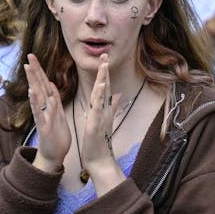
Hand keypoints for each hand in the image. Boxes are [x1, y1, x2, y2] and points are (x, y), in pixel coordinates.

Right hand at [25, 54, 69, 173]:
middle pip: (39, 85)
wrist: (53, 156)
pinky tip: (31, 92)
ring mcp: (42, 116)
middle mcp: (44, 108)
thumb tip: (51, 84)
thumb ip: (54, 99)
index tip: (33, 57)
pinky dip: (35, 102)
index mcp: (49, 105)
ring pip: (37, 96)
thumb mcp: (58, 114)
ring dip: (33, 81)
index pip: (44, 83)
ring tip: (28, 68)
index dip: (39, 70)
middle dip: (34, 70)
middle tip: (29, 55)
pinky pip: (39, 112)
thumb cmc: (56, 136)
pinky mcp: (43, 126)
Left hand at [80, 55, 123, 180]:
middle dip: (105, 70)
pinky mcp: (96, 124)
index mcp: (104, 109)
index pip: (104, 87)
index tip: (104, 57)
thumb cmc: (100, 141)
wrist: (100, 159)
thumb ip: (112, 107)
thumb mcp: (105, 120)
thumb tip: (119, 94)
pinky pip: (97, 109)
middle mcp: (104, 110)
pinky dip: (98, 98)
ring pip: (102, 95)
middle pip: (105, 87)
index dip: (105, 72)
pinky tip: (99, 90)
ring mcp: (101, 117)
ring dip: (103, 80)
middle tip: (105, 53)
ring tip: (103, 65)